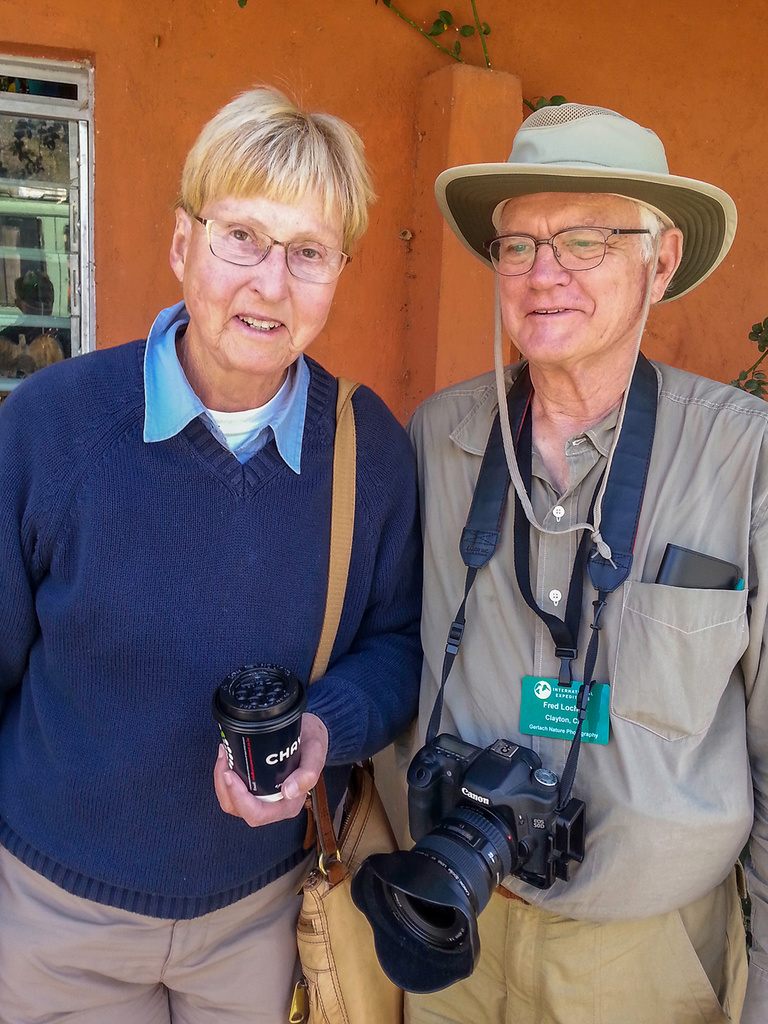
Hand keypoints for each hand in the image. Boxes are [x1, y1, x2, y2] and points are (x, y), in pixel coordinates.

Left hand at [213, 712, 328, 826]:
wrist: (310, 732)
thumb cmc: (313, 742)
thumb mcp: (315, 752)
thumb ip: (308, 773)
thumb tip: (288, 793)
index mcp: (288, 805)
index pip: (257, 814)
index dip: (239, 798)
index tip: (231, 773)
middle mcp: (273, 806)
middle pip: (239, 810)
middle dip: (225, 787)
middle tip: (225, 757)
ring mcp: (262, 798)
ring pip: (232, 803)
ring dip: (222, 781)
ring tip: (224, 753)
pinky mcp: (255, 788)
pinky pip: (233, 792)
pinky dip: (224, 777)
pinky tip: (227, 757)